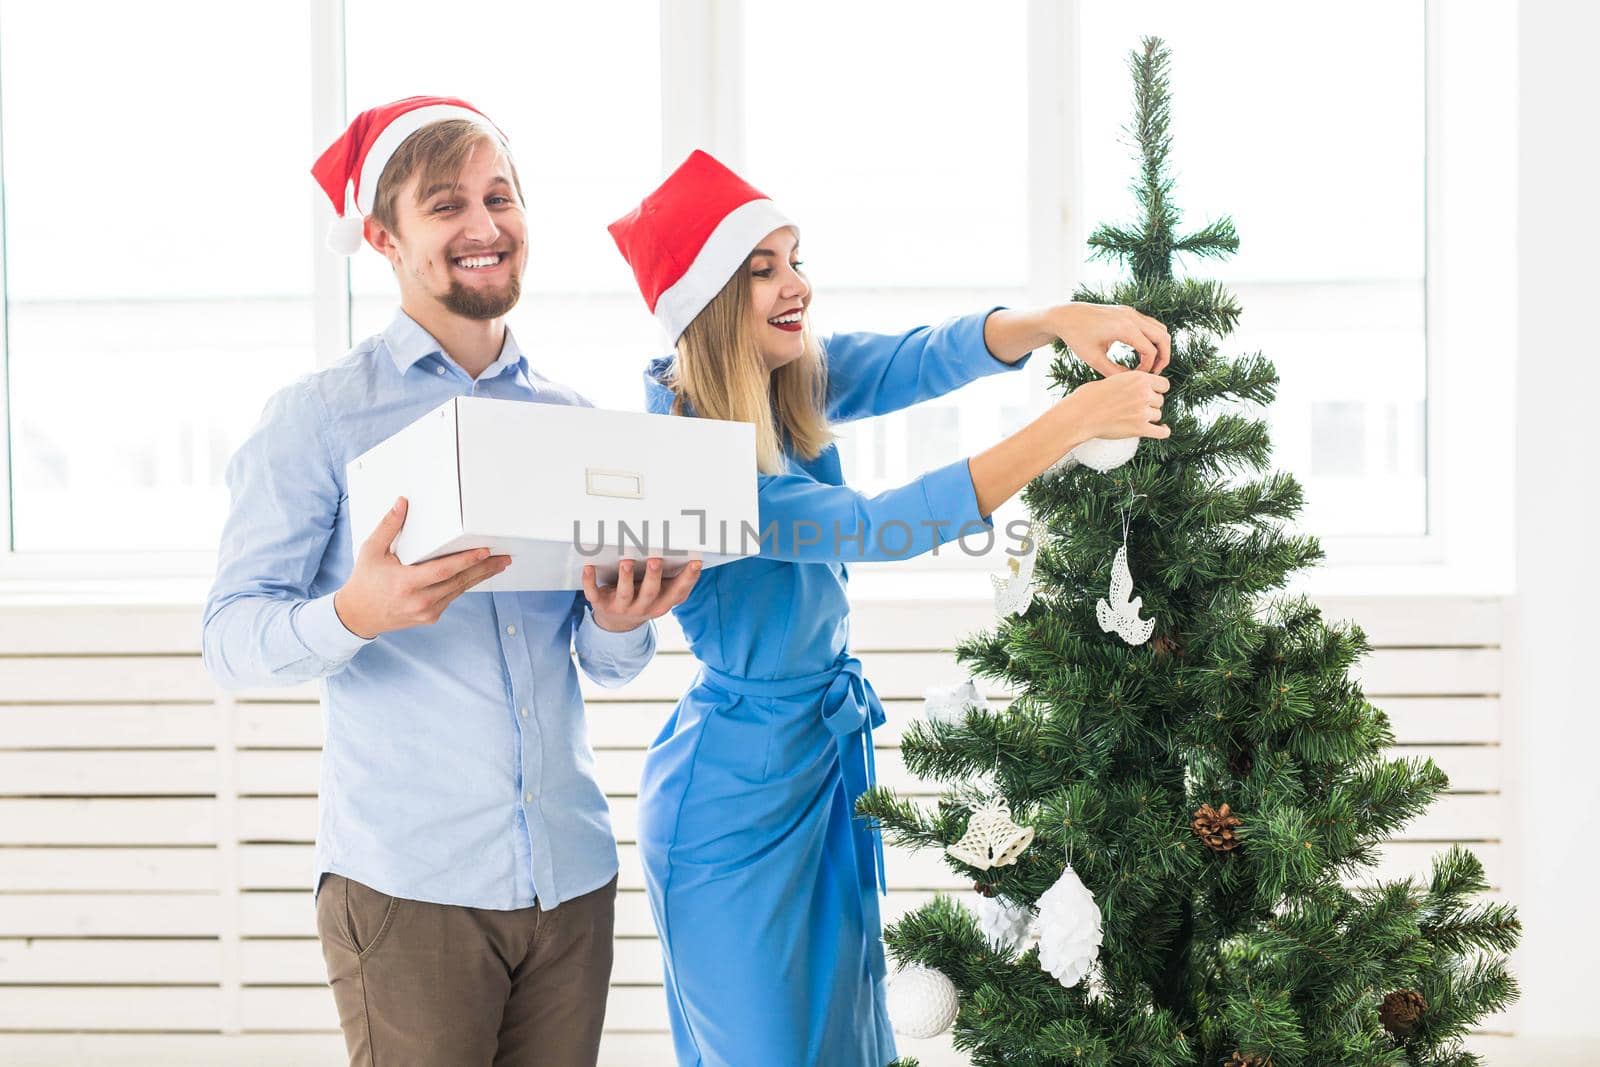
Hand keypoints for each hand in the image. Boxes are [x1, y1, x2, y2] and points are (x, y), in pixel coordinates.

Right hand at [333, 497, 511, 638]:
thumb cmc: (365, 581)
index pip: (443, 571)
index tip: (484, 551)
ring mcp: (426, 612)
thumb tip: (402, 503)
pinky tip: (477, 574)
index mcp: (405, 583)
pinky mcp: (430, 617)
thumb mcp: (372, 551)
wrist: (359, 615)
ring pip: (459, 590)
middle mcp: (419, 601)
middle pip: (459, 582)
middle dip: (484, 568)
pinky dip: (464, 584)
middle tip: (503, 557)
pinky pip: (452, 597)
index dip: (466, 561)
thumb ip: (388, 526)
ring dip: (479, 577)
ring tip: (498, 564)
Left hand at [582, 557, 700, 632]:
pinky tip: (589, 568)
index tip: (696, 562)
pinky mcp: (601, 604)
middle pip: (650, 593)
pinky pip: (594, 594)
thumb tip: (694, 556)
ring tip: (627, 562)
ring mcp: (622, 607)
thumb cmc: (644, 599)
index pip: (678, 593)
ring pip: (625, 593)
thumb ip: (675, 579)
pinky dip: (590, 581)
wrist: (617, 624)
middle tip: (655, 560)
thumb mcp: (662, 595)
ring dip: (626, 578)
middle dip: (653, 577)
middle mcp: (643, 607)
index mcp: (662, 604)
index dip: (688, 579)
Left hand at [1050, 303, 1170, 375]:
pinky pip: (1150, 325)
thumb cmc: (1076, 338)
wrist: (1066, 316)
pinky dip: (1152, 339)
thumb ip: (1113, 372)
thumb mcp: (1093, 359)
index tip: (1137, 377)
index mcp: (1124, 328)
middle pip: (1163, 337)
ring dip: (1160, 347)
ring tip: (1150, 365)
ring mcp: (1132, 312)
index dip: (1148, 367)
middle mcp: (1132, 317)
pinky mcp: (1129, 312)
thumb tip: (1131, 382)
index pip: (1150, 350)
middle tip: (1154, 373)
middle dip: (1163, 357)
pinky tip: (1141, 354)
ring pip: (1160, 329)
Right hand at [1061, 370, 1171, 440]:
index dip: (1157, 389)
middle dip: (1151, 403)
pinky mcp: (1139, 429)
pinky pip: (1161, 432)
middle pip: (1160, 400)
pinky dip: (1164, 431)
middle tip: (1136, 407)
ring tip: (1134, 417)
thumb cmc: (1090, 397)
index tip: (1151, 393)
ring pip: (1158, 415)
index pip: (1164, 384)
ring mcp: (1142, 412)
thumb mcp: (1113, 379)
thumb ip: (1131, 382)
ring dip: (1150, 417)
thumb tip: (1143, 387)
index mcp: (1139, 378)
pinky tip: (1164, 429)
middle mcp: (1144, 394)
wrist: (1080, 415)